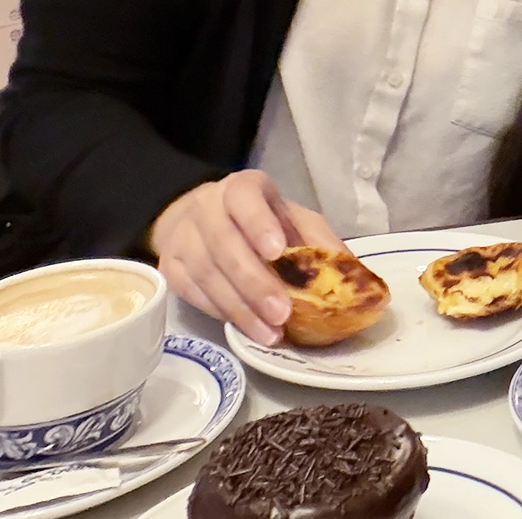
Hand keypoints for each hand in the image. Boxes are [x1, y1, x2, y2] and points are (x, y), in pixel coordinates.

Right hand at [150, 170, 345, 344]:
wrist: (201, 221)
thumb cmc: (259, 221)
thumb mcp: (292, 220)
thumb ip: (318, 241)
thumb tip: (352, 275)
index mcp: (241, 189)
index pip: (244, 198)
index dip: (259, 224)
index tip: (277, 252)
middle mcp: (206, 208)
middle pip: (224, 245)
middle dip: (255, 283)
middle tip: (282, 313)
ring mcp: (182, 238)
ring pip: (206, 274)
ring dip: (239, 308)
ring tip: (269, 333)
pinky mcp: (169, 268)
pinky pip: (191, 294)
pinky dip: (219, 313)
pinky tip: (244, 328)